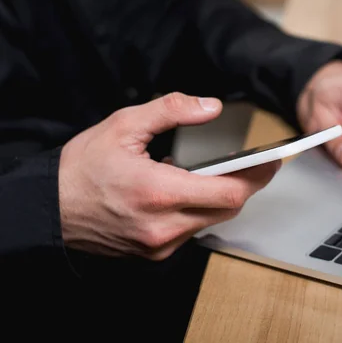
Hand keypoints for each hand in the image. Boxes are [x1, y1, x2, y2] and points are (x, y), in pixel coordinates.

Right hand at [59, 93, 279, 259]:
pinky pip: (193, 231)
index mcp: (159, 192)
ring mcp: (160, 244)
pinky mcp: (155, 253)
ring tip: (220, 172)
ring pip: (212, 221)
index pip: (229, 192)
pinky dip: (200, 211)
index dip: (258, 176)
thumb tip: (210, 107)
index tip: (273, 161)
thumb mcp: (123, 125)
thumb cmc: (83, 168)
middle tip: (255, 164)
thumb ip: (171, 110)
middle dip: (246, 185)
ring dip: (222, 198)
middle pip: (228, 209)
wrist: (50, 209)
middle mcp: (164, 225)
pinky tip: (188, 191)